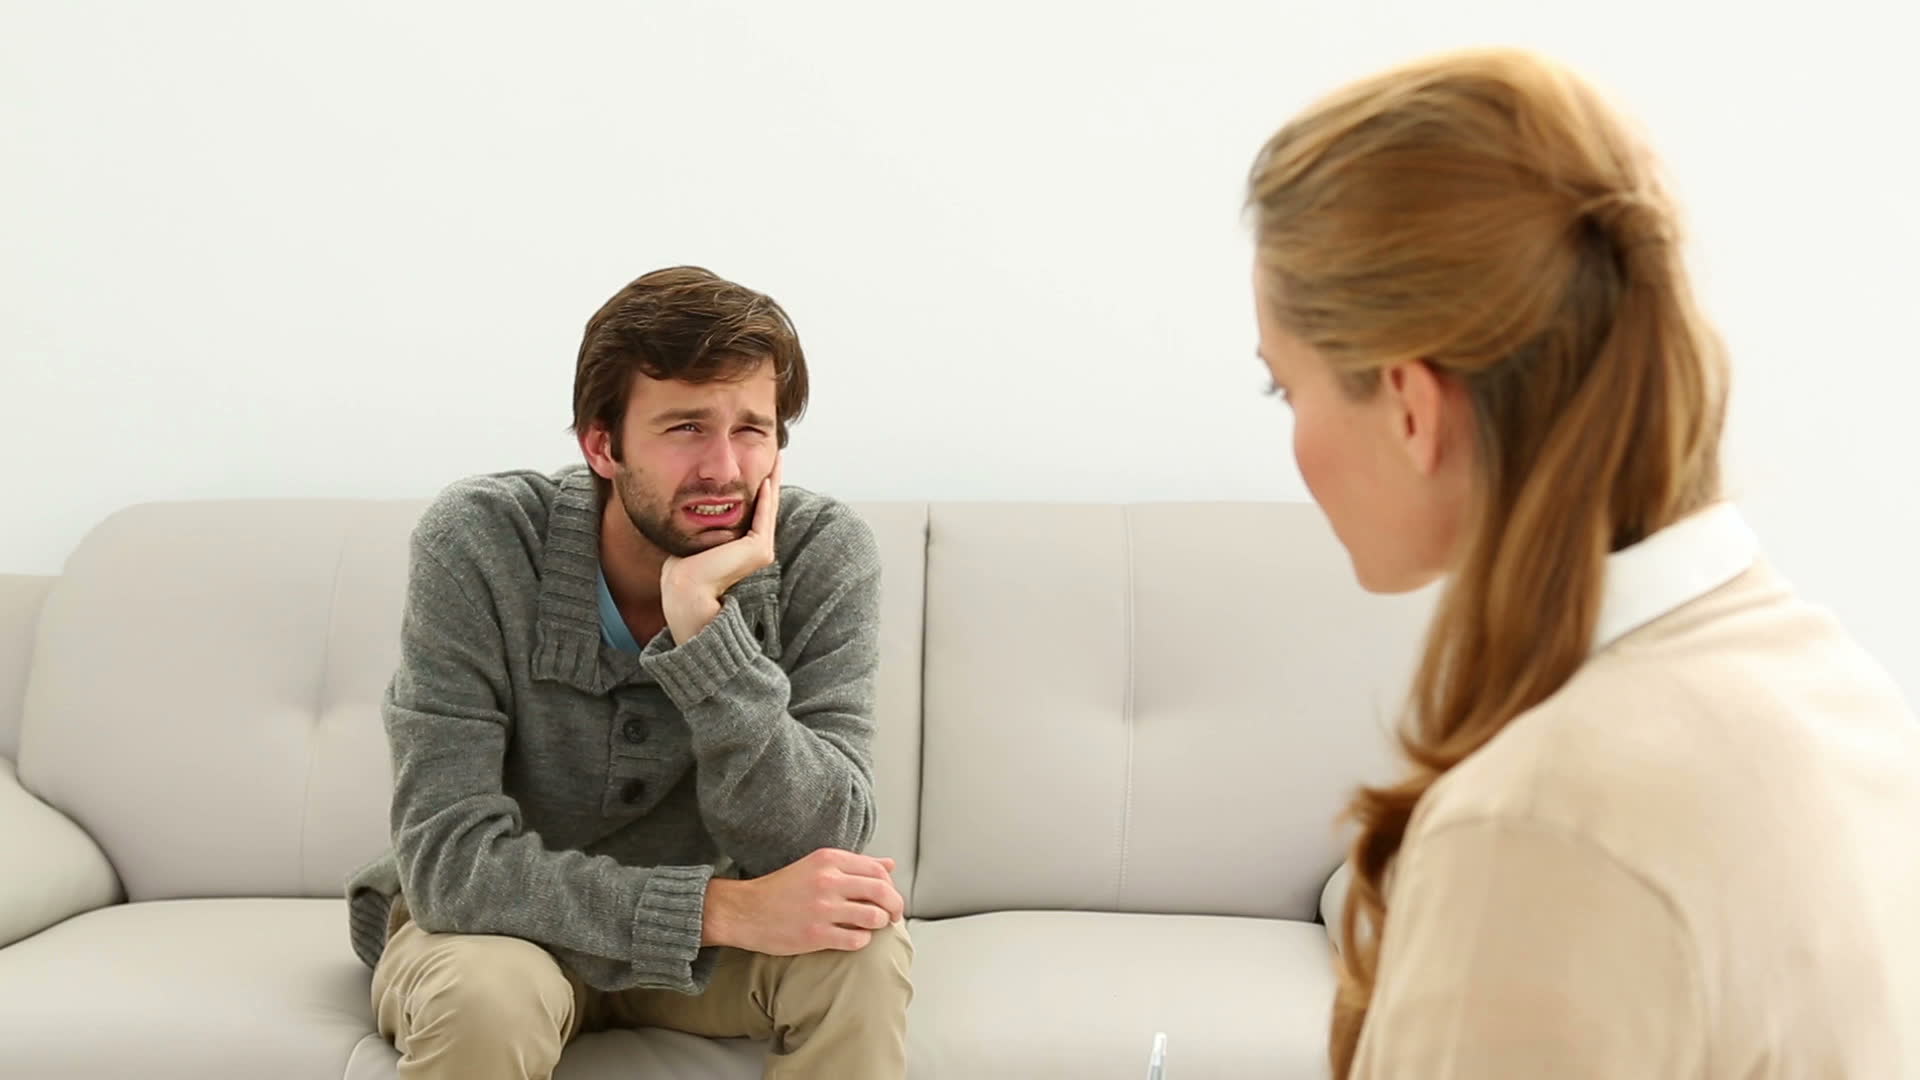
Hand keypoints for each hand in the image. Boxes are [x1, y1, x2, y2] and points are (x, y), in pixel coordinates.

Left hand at [660, 456, 781, 643]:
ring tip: (777, 459)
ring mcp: (761, 551)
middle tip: (776, 456)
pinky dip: (766, 497)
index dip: (759, 488)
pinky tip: (766, 479)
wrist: (684, 588)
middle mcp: (758, 550)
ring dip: (774, 482)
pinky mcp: (759, 550)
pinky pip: (764, 517)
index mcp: (744, 548)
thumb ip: (705, 523)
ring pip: (769, 508)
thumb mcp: (697, 536)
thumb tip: (695, 505)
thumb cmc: (683, 568)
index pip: (756, 511)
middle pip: (767, 506)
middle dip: (771, 479)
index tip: (759, 467)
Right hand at [702, 848, 902, 954]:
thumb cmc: (782, 889)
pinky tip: (854, 938)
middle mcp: (828, 881)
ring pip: (874, 916)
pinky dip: (863, 940)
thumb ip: (854, 865)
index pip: (878, 870)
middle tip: (894, 916)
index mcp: (829, 860)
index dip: (891, 885)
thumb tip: (890, 864)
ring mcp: (823, 909)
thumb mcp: (817, 866)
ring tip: (872, 927)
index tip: (889, 897)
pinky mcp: (816, 935)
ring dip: (880, 924)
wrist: (745, 911)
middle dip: (895, 906)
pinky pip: (857, 939)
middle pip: (882, 892)